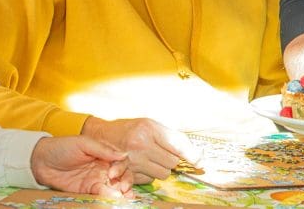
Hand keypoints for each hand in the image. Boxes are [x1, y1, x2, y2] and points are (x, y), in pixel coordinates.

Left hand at [29, 136, 133, 197]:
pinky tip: (111, 200)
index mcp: (105, 153)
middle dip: (126, 182)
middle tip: (124, 189)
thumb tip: (124, 154)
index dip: (121, 168)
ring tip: (124, 199)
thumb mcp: (84, 143)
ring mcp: (95, 179)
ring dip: (121, 193)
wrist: (40, 161)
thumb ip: (104, 150)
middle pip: (122, 175)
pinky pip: (100, 195)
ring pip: (114, 187)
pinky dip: (107, 198)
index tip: (112, 174)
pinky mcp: (86, 191)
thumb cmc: (62, 147)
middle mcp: (103, 167)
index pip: (121, 161)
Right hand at [82, 116, 201, 183]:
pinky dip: (150, 174)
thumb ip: (172, 137)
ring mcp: (133, 159)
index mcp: (150, 128)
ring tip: (153, 157)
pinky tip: (144, 165)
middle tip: (165, 153)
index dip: (193, 155)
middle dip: (173, 160)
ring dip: (162, 168)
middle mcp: (141, 144)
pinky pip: (149, 179)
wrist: (102, 134)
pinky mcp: (127, 171)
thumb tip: (197, 155)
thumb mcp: (151, 124)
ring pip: (163, 173)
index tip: (201, 163)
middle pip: (172, 162)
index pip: (179, 145)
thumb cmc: (131, 128)